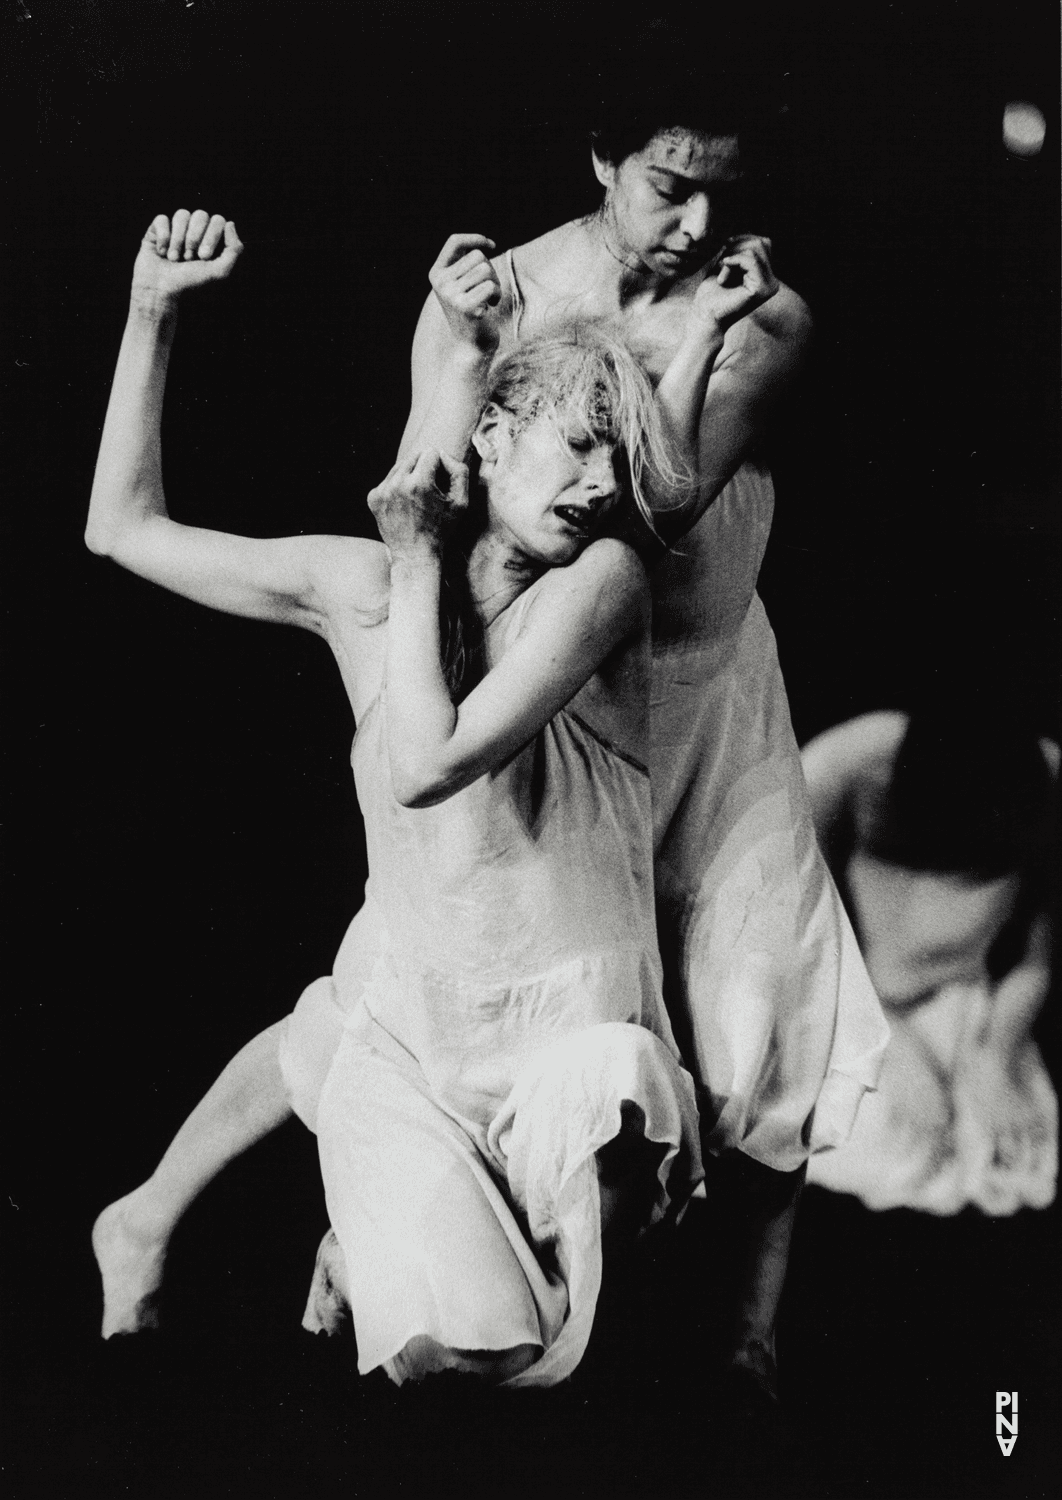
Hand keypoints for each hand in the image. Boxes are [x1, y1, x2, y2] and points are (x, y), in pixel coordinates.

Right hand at [131, 210, 242, 305]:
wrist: (161, 291)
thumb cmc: (191, 283)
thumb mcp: (220, 272)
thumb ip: (234, 249)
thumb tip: (230, 223)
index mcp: (212, 241)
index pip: (218, 221)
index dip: (212, 235)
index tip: (204, 257)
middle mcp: (195, 232)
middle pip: (201, 214)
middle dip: (194, 238)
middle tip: (189, 258)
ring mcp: (176, 229)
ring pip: (182, 214)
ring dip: (178, 240)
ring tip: (174, 259)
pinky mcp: (157, 230)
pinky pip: (162, 219)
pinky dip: (163, 237)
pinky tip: (161, 253)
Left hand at [368, 449, 468, 563]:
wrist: (415, 555)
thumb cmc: (441, 530)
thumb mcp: (461, 502)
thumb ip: (459, 471)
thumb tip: (443, 454)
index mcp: (419, 483)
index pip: (430, 452)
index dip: (440, 464)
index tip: (441, 482)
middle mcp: (397, 484)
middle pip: (413, 455)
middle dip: (424, 467)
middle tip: (430, 489)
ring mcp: (381, 491)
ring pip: (399, 466)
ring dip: (410, 475)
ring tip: (417, 497)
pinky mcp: (372, 497)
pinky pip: (388, 480)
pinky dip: (397, 486)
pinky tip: (405, 504)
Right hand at [429, 234, 501, 353]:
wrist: (472, 346)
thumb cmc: (473, 310)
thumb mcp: (463, 284)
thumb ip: (467, 264)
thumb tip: (484, 244)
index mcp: (436, 273)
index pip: (454, 241)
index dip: (475, 238)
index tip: (492, 245)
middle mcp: (440, 282)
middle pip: (477, 256)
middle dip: (490, 270)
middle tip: (487, 289)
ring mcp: (451, 295)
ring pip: (486, 270)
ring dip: (495, 283)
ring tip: (488, 298)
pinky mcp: (465, 307)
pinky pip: (491, 286)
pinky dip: (496, 295)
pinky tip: (489, 307)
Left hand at [692, 234, 778, 334]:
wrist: (704, 316)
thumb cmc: (712, 293)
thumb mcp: (727, 263)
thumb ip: (740, 248)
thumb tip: (748, 230)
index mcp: (766, 276)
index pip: (763, 242)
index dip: (740, 241)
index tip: (723, 257)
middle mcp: (772, 282)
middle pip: (761, 242)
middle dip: (736, 247)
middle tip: (721, 264)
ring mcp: (769, 287)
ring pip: (756, 249)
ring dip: (732, 256)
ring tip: (721, 273)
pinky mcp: (761, 290)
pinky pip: (751, 260)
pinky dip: (732, 262)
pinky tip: (722, 278)